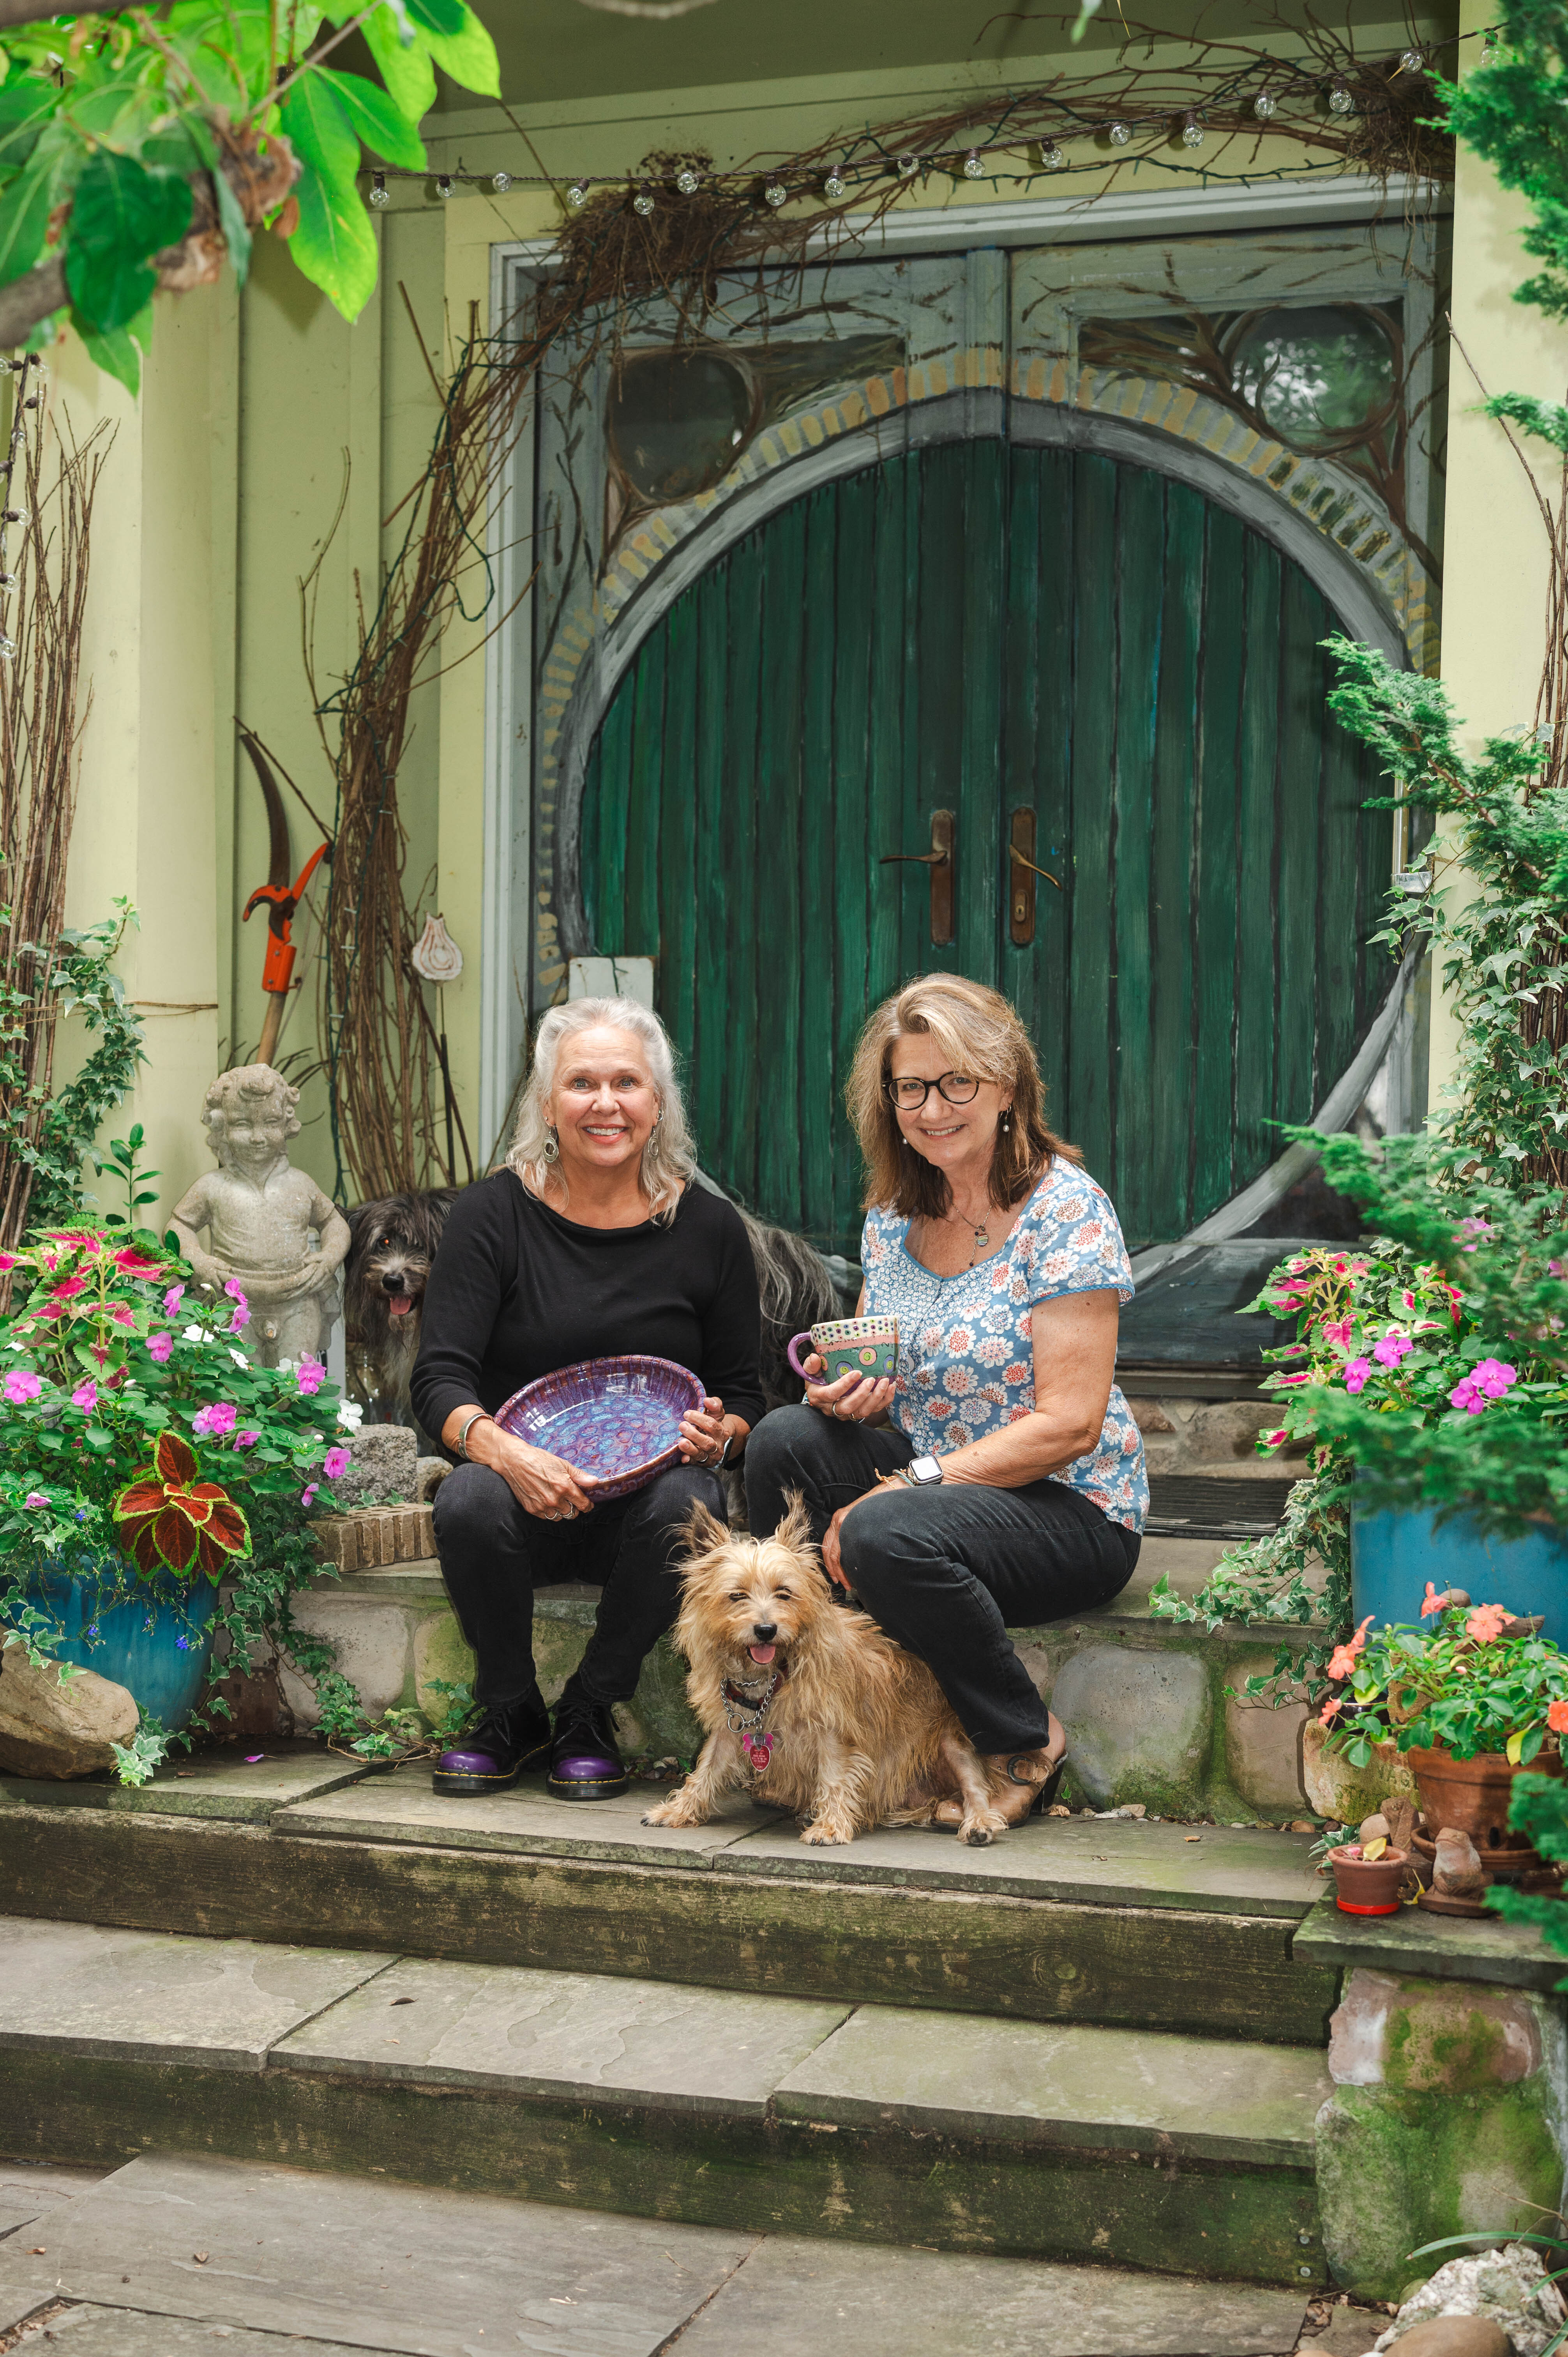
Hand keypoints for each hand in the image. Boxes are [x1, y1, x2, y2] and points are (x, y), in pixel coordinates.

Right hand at [471, 1421, 596, 1519]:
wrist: (515, 1460)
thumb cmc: (539, 1459)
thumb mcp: (563, 1464)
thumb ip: (579, 1476)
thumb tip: (595, 1482)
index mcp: (565, 1487)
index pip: (583, 1505)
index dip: (587, 1505)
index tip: (587, 1504)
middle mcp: (554, 1499)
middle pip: (572, 1513)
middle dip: (574, 1508)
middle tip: (571, 1500)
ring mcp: (542, 1506)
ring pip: (559, 1517)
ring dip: (561, 1511)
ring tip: (559, 1501)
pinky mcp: (532, 1509)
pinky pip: (546, 1517)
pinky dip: (549, 1512)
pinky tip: (547, 1501)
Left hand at [679, 1395, 728, 1467]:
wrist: (720, 1442)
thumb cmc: (714, 1425)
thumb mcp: (717, 1414)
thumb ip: (715, 1405)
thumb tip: (707, 1400)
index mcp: (721, 1431)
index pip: (712, 1425)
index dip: (699, 1419)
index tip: (687, 1414)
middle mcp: (718, 1445)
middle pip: (708, 1442)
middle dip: (694, 1434)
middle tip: (682, 1425)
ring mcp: (711, 1456)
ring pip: (702, 1454)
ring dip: (691, 1449)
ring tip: (681, 1442)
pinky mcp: (704, 1464)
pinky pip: (697, 1464)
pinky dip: (690, 1461)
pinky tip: (683, 1458)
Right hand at [802, 1353, 894, 1426]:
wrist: (823, 1394)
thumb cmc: (818, 1380)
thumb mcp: (811, 1372)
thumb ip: (811, 1366)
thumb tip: (814, 1357)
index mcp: (820, 1397)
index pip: (831, 1394)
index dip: (844, 1385)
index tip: (856, 1372)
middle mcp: (833, 1409)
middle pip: (848, 1407)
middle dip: (862, 1395)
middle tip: (872, 1379)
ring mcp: (847, 1413)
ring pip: (862, 1412)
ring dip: (876, 1398)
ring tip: (886, 1382)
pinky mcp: (859, 1412)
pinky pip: (874, 1410)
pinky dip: (885, 1400)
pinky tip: (891, 1387)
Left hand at [820, 1494, 871, 1590]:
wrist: (891, 1492)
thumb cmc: (878, 1508)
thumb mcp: (860, 1521)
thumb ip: (852, 1535)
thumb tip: (851, 1557)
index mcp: (838, 1520)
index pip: (827, 1547)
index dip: (829, 1564)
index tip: (835, 1576)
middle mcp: (838, 1521)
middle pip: (830, 1552)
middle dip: (835, 1571)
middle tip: (843, 1583)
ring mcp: (844, 1520)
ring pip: (837, 1552)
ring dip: (842, 1570)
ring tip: (849, 1582)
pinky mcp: (854, 1521)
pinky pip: (847, 1546)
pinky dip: (850, 1561)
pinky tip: (855, 1570)